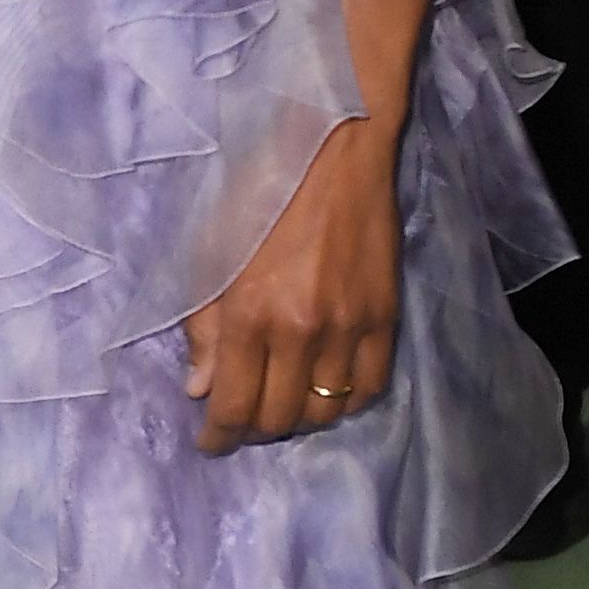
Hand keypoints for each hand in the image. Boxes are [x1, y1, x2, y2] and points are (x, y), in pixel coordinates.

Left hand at [183, 122, 399, 453]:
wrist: (334, 145)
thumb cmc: (259, 190)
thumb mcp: (210, 252)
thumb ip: (205, 327)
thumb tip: (202, 389)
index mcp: (251, 314)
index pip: (234, 406)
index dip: (219, 437)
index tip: (211, 443)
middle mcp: (302, 331)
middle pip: (279, 418)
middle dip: (254, 429)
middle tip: (241, 417)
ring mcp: (350, 327)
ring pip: (325, 412)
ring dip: (298, 417)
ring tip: (282, 402)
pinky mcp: (386, 317)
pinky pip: (370, 389)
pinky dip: (346, 402)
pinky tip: (327, 390)